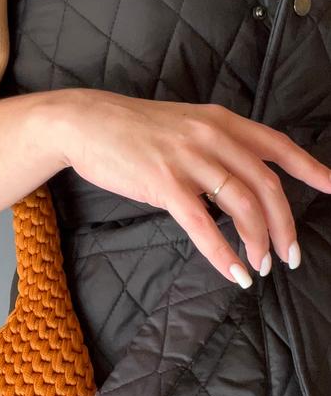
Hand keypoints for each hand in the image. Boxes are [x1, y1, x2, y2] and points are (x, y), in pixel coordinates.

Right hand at [58, 90, 330, 286]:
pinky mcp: (164, 183)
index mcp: (221, 122)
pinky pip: (202, 225)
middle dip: (285, 226)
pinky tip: (232, 273)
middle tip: (290, 256)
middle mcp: (212, 136)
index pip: (277, 146)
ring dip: (258, 242)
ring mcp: (189, 159)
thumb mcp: (184, 126)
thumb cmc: (132, 130)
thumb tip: (238, 184)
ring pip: (241, 206)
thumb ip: (215, 147)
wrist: (86, 122)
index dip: (310, 168)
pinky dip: (222, 254)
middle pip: (266, 185)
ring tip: (261, 268)